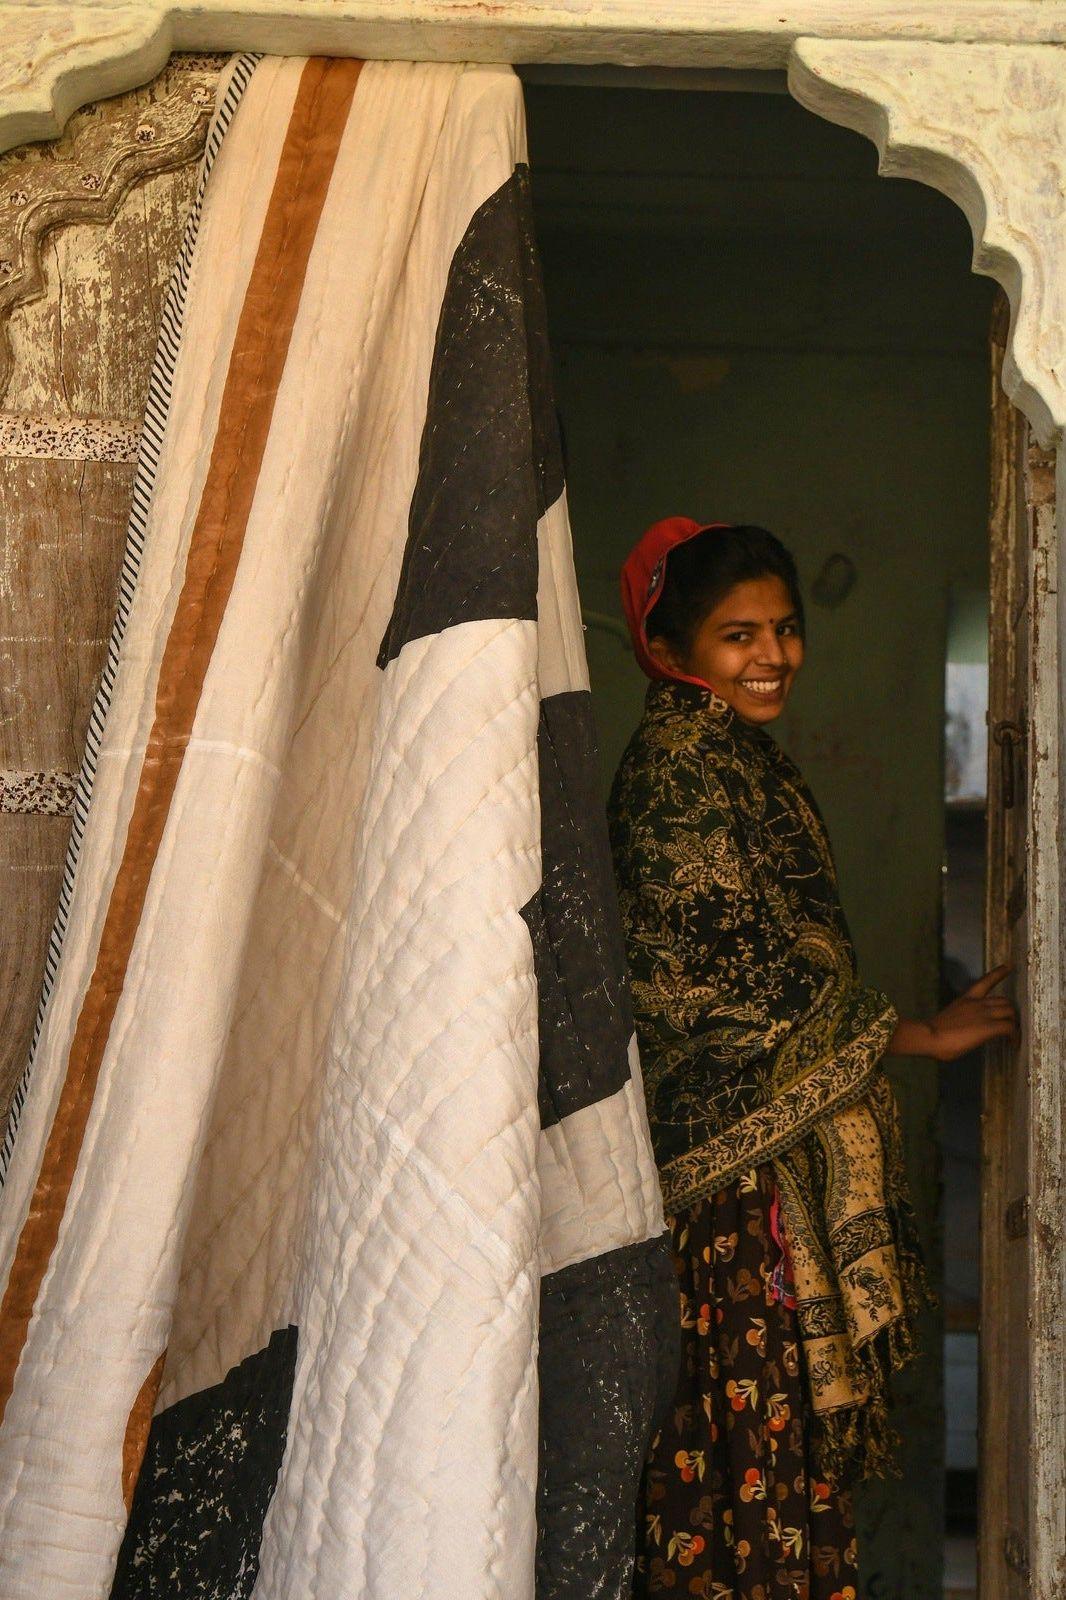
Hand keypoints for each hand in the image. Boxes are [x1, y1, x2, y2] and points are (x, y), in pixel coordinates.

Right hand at [889, 965, 1016, 1061]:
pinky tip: (1014, 1044)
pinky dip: (1015, 1036)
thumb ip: (960, 1019)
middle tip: (1011, 1025)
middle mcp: (977, 1004)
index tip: (1009, 965)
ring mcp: (984, 1015)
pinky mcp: (989, 1027)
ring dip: (1014, 1023)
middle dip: (1010, 1012)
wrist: (928, 1036)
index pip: (985, 981)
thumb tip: (961, 1030)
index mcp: (966, 999)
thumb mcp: (949, 1018)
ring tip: (1013, 1036)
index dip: (999, 973)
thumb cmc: (932, 1032)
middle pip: (1004, 1001)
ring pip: (1010, 1012)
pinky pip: (1010, 1028)